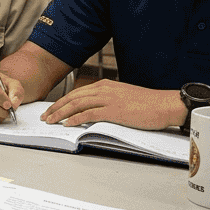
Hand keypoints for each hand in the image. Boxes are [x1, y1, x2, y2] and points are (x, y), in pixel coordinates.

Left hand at [41, 79, 184, 129]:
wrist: (165, 105)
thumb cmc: (148, 104)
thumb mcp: (124, 98)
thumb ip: (108, 101)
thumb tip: (95, 111)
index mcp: (106, 85)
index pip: (78, 93)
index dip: (62, 101)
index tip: (52, 109)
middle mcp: (104, 89)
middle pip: (73, 97)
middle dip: (56, 107)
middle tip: (45, 116)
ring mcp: (108, 99)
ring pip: (77, 104)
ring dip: (61, 113)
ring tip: (51, 121)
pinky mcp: (114, 110)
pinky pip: (89, 113)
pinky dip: (76, 118)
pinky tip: (67, 124)